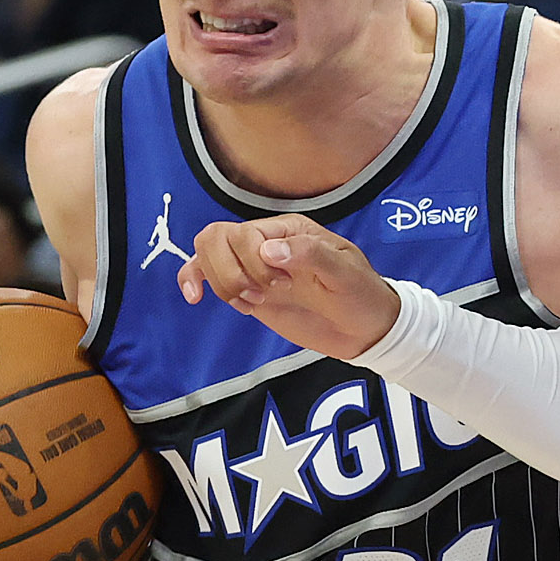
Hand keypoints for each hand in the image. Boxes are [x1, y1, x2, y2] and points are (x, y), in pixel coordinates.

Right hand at [176, 213, 401, 361]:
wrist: (366, 329)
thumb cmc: (361, 295)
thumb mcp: (345, 273)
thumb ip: (310, 255)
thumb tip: (268, 250)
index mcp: (289, 231)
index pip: (244, 233)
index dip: (252, 261)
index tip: (282, 285)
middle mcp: (266, 244)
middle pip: (216, 238)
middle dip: (230, 271)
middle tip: (261, 295)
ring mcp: (254, 268)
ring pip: (207, 256)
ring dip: (222, 283)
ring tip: (253, 303)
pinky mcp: (249, 292)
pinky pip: (208, 277)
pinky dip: (194, 280)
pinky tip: (195, 297)